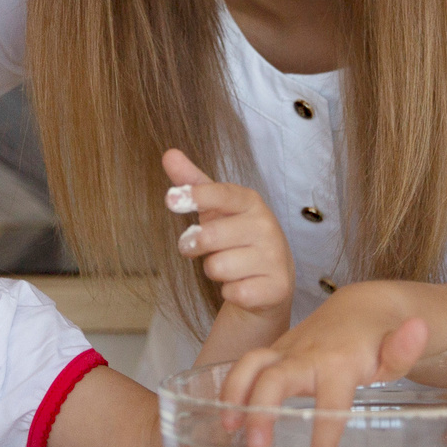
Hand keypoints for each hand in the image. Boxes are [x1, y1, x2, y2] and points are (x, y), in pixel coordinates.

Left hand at [163, 149, 293, 319]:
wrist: (272, 277)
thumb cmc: (237, 237)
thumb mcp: (216, 209)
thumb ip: (194, 183)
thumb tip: (169, 154)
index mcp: (250, 202)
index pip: (222, 195)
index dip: (196, 196)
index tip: (171, 200)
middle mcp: (266, 226)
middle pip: (210, 237)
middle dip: (194, 245)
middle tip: (197, 246)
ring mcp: (274, 257)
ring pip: (217, 267)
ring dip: (214, 270)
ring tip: (228, 266)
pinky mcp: (277, 287)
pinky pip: (233, 292)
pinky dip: (230, 292)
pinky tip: (242, 284)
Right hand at [217, 287, 432, 446]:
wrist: (362, 307)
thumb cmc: (382, 340)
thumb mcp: (399, 350)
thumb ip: (406, 348)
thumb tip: (419, 329)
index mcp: (339, 362)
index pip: (331, 403)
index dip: (324, 439)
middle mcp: (307, 354)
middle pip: (275, 376)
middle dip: (261, 409)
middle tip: (256, 446)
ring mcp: (287, 351)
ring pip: (251, 363)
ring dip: (235, 393)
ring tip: (227, 427)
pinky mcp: (275, 352)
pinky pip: (247, 365)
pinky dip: (231, 388)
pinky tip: (226, 417)